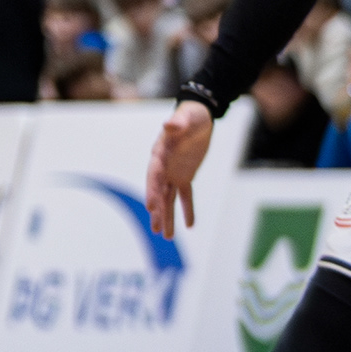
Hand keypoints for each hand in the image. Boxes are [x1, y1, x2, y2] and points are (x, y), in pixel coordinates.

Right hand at [146, 97, 214, 238]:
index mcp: (160, 153)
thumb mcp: (187, 118)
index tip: (152, 207)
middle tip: (156, 230)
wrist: (198, 115)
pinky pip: (185, 195)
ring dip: (167, 216)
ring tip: (165, 236)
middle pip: (159, 191)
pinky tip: (189, 226)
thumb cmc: (191, 115)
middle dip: (158, 211)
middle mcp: (163, 166)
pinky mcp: (185, 175)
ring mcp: (173, 172)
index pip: (155, 175)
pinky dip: (187, 210)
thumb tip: (169, 124)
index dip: (153, 191)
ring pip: (168, 198)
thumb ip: (178, 123)